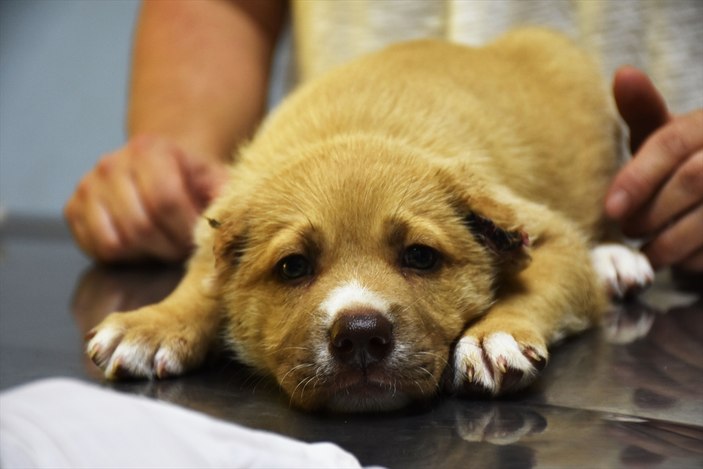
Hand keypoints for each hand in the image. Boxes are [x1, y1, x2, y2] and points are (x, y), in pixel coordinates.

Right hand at [64, 135, 227, 262]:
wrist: (160, 169)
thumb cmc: (193, 180)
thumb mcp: (216, 180)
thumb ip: (226, 198)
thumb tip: (226, 225)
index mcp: (150, 149)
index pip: (165, 199)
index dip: (186, 229)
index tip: (200, 240)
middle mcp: (112, 163)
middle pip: (140, 225)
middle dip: (169, 247)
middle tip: (185, 251)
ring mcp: (88, 186)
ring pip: (117, 241)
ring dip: (148, 254)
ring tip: (166, 246)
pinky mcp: (72, 210)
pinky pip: (98, 249)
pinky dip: (124, 257)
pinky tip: (143, 246)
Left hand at [606, 66, 702, 270]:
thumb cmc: (686, 160)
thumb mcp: (666, 135)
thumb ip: (643, 112)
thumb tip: (623, 73)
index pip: (672, 141)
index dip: (638, 177)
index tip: (609, 209)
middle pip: (694, 178)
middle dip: (652, 211)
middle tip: (626, 230)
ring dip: (671, 241)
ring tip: (647, 250)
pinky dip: (696, 258)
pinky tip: (679, 260)